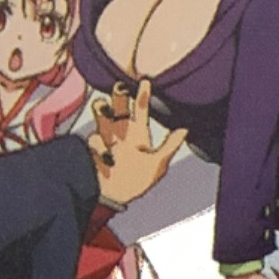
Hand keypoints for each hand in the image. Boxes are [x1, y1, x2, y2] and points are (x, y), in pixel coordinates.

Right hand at [87, 76, 189, 208]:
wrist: (116, 197)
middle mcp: (121, 130)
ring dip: (101, 109)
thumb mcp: (158, 164)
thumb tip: (185, 129)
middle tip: (120, 87)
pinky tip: (108, 158)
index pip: (140, 108)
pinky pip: (94, 139)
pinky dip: (100, 146)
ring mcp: (106, 137)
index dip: (143, 95)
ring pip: (101, 114)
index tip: (145, 82)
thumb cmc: (138, 181)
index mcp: (137, 132)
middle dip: (118, 94)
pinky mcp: (93, 148)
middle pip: (118, 104)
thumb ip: (169, 146)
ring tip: (104, 108)